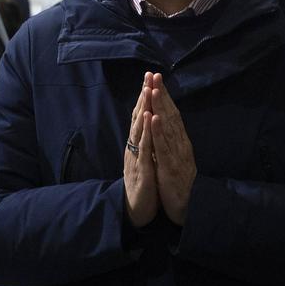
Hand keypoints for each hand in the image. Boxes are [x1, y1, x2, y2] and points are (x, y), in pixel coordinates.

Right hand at [123, 76, 158, 227]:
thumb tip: (147, 124)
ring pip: (139, 128)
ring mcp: (136, 157)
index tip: (149, 78)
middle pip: (138, 117)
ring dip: (144, 108)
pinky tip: (150, 117)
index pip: (141, 116)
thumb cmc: (142, 185)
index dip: (145, 97)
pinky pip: (144, 147)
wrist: (136, 211)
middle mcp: (134, 147)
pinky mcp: (141, 168)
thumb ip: (144, 142)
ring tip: (148, 89)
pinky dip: (147, 131)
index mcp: (137, 144)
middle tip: (148, 74)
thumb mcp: (144, 160)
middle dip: (144, 95)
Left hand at [148, 73, 196, 225]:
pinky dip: (159, 131)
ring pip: (167, 127)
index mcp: (179, 141)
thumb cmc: (178, 183)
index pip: (171, 114)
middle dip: (161, 95)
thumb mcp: (174, 158)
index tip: (155, 80)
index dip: (164, 97)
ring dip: (160, 108)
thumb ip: (171, 142)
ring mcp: (177, 154)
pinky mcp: (171, 167)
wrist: (187, 207)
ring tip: (153, 90)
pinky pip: (164, 147)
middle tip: (154, 75)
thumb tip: (165, 123)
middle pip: (170, 115)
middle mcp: (180, 144)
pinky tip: (154, 118)